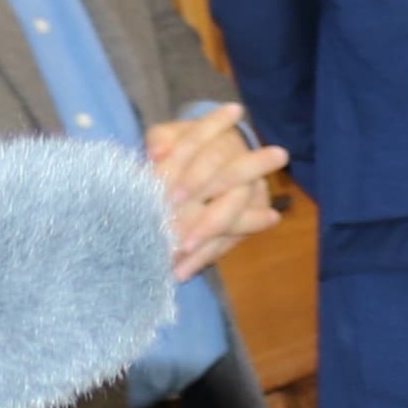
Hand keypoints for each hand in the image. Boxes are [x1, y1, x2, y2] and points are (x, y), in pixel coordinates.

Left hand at [138, 108, 287, 279]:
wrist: (214, 152)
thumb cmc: (182, 143)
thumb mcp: (169, 134)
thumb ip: (161, 140)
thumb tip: (157, 153)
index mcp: (224, 143)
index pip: (214, 159)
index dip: (195, 178)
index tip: (172, 197)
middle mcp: (244, 171)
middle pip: (233, 198)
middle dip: (209, 220)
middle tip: (182, 242)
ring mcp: (251, 198)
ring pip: (234, 224)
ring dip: (207, 244)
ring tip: (177, 264)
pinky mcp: (248, 222)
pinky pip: (228, 242)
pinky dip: (204, 258)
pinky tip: (182, 272)